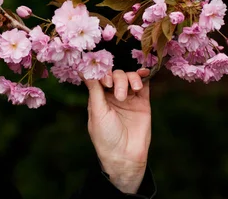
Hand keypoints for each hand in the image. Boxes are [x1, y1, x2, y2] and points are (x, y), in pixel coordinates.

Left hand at [82, 68, 151, 193]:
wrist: (125, 156)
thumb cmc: (105, 136)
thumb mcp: (97, 111)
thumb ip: (94, 89)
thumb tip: (83, 70)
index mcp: (98, 97)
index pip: (100, 76)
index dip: (102, 72)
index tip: (105, 80)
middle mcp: (112, 95)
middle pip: (115, 75)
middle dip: (117, 79)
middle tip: (117, 95)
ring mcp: (128, 98)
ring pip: (129, 77)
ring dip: (130, 79)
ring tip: (129, 93)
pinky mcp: (142, 102)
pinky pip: (143, 84)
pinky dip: (143, 76)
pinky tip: (143, 73)